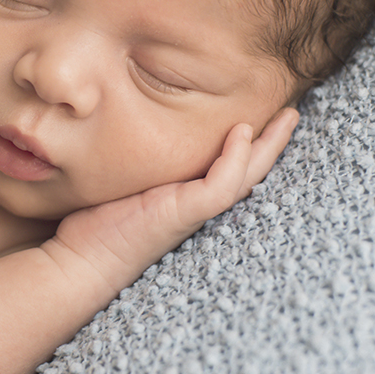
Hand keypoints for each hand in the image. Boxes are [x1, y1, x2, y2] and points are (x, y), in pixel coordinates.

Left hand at [50, 108, 299, 293]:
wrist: (80, 261)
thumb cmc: (96, 223)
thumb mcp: (123, 182)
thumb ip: (139, 161)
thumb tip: (127, 123)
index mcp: (189, 197)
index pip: (230, 168)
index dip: (252, 144)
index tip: (267, 113)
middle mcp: (199, 206)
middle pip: (250, 172)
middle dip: (274, 142)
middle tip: (294, 111)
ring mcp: (194, 211)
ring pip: (245, 177)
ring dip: (268, 147)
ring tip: (288, 116)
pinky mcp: (182, 214)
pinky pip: (219, 186)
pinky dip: (234, 160)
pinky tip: (242, 133)